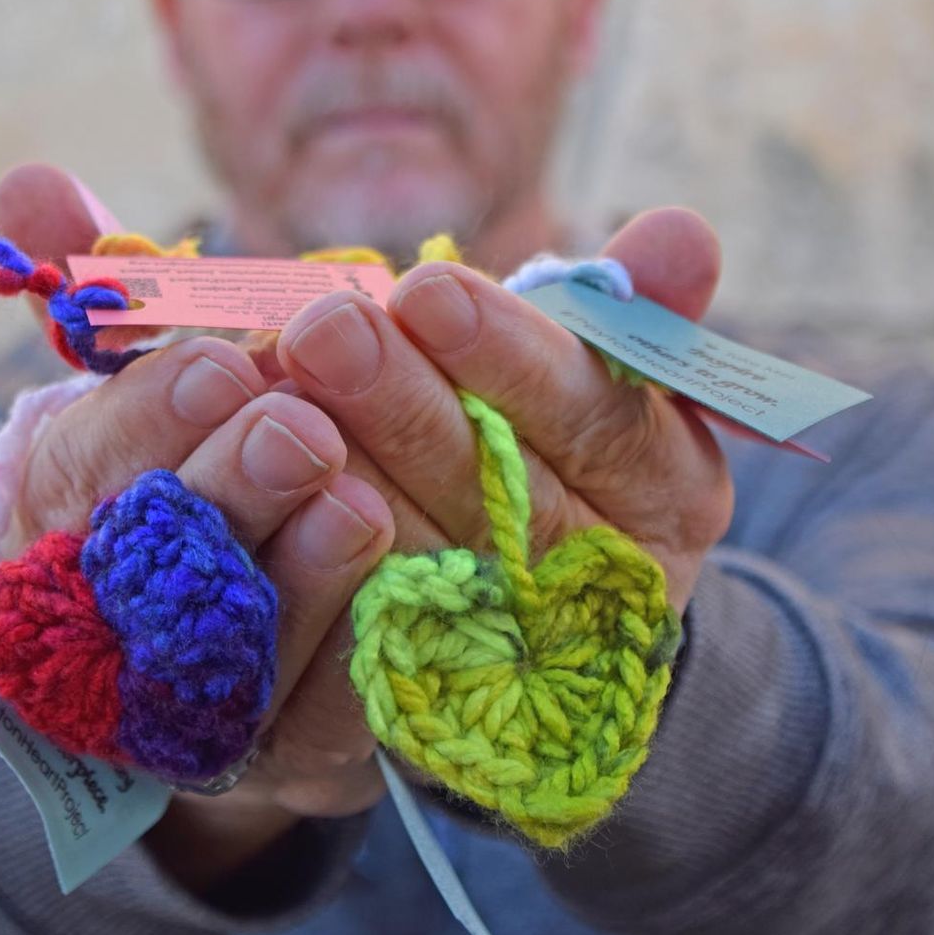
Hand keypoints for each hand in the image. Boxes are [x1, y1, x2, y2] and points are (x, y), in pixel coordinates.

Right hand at [0, 165, 397, 890]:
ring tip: (355, 503)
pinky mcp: (302, 750)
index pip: (88, 466)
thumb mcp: (164, 367)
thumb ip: (113, 285)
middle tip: (297, 425)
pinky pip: (327, 715)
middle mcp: (123, 613)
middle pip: (166, 558)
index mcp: (73, 507)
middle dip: (231, 487)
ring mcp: (208, 695)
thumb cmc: (207, 456)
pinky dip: (360, 654)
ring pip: (247, 643)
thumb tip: (33, 181)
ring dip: (301, 575)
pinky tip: (409, 590)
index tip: (221, 361)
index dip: (150, 416)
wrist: (252, 615)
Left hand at [275, 208, 733, 615]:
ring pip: (428, 567)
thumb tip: (681, 230)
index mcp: (668, 489)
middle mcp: (606, 582)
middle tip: (325, 327)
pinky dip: (308, 571)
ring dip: (349, 482)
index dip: (509, 353)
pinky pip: (364, 646)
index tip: (427, 288)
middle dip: (406, 405)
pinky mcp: (429, 705)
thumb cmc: (552, 439)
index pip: (595, 415)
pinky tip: (252, 501)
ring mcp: (519, 655)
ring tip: (276, 402)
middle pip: (504, 495)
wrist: (531, 608)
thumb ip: (623, 307)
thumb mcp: (600, 371)